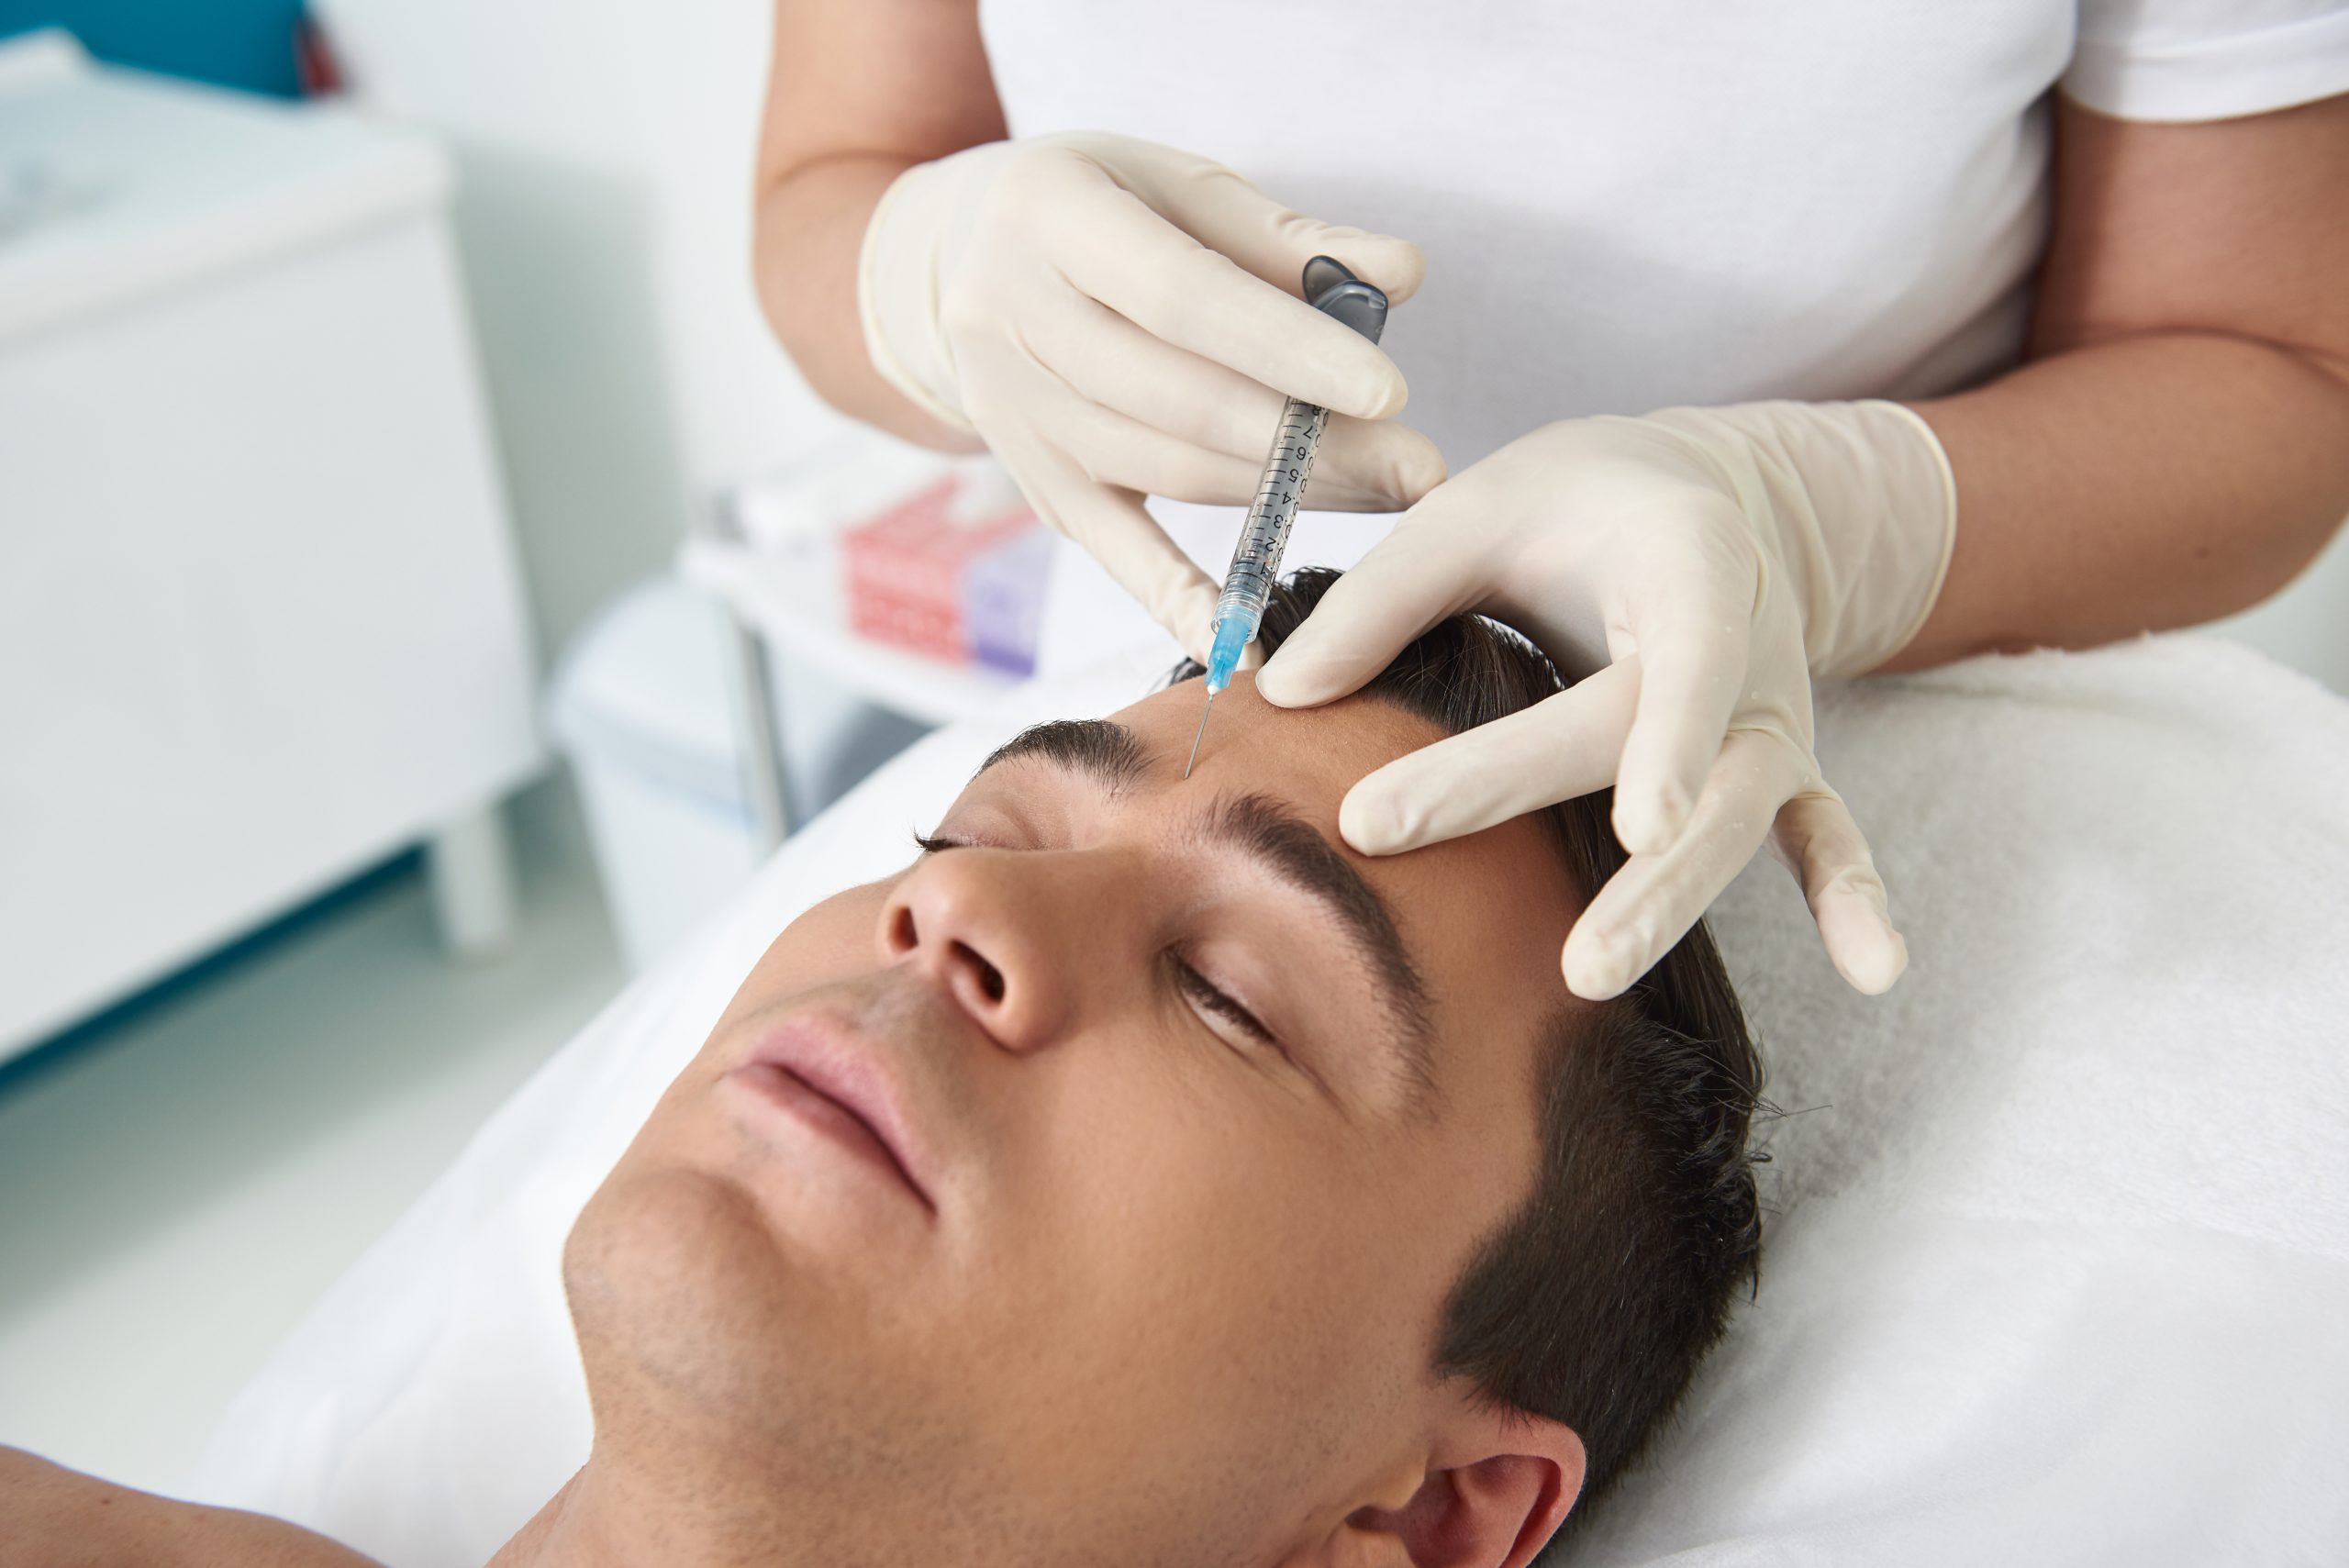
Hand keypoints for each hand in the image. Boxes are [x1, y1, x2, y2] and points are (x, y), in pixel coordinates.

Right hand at [859, 131, 1444, 661]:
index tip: (1388, 390)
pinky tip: (1250, 645)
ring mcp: (1014, 414)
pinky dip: (1181, 602)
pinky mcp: (1034, 485)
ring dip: (1282, 499)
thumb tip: (1403, 274)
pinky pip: (1114, 552)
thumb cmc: (1103, 207)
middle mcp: (1010, 320)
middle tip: (1417, 471)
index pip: (1181, 298)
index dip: (1286, 349)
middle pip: (1174, 399)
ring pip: (1159, 470)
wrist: (961, 258)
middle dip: (1307, 442)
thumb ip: (1289, 235)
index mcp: (1048, 215)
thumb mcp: (1178, 185)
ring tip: (1387, 500)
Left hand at [1254, 402, 1957, 999]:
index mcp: (1692, 560)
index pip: (1688, 656)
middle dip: (1584, 828)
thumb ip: (1384, 593)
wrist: (1699, 490)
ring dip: (1674, 899)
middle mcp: (1752, 649)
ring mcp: (1774, 718)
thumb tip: (1277, 697)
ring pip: (1739, 818)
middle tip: (1490, 902)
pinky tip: (1877, 970)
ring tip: (1595, 973)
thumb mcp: (1480, 503)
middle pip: (1678, 754)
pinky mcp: (1779, 765)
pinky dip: (1852, 893)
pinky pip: (1826, 832)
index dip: (1671, 739)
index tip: (1631, 822)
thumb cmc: (1578, 500)